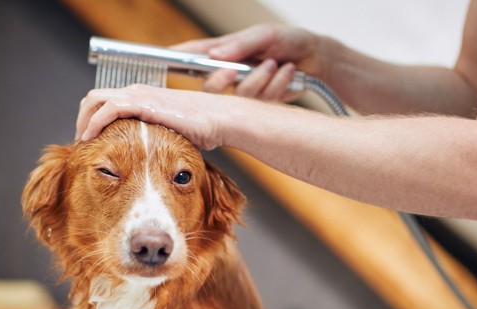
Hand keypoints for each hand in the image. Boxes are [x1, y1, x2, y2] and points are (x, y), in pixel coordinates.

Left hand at [76, 84, 241, 149]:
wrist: (219, 119)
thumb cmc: (202, 128)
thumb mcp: (171, 133)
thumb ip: (154, 139)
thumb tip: (147, 158)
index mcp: (142, 96)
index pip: (105, 101)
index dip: (92, 119)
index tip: (89, 141)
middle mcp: (137, 92)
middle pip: (94, 97)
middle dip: (82, 119)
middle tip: (81, 141)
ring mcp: (140, 95)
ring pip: (95, 99)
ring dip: (83, 121)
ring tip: (82, 141)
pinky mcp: (144, 102)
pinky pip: (109, 108)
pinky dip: (95, 122)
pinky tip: (91, 138)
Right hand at [174, 24, 325, 101]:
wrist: (316, 61)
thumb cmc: (288, 41)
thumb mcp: (266, 34)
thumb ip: (240, 44)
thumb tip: (215, 55)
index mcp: (222, 52)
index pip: (191, 57)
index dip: (174, 62)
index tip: (161, 67)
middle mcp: (228, 73)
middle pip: (208, 89)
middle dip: (221, 81)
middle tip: (235, 70)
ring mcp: (242, 91)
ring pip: (237, 99)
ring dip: (260, 80)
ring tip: (275, 64)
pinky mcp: (257, 105)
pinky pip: (259, 104)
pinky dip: (276, 87)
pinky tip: (285, 73)